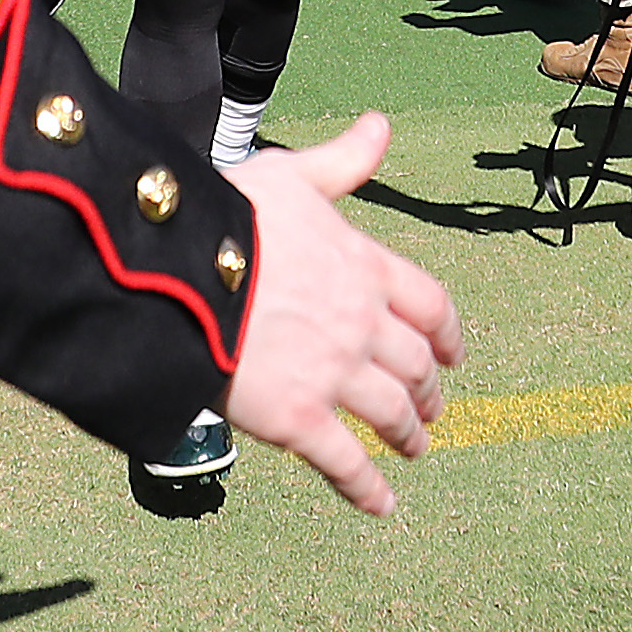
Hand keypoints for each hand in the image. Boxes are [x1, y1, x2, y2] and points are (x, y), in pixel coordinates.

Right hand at [221, 112, 462, 513]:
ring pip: (392, 414)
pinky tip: (382, 504)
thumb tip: (381, 127)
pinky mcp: (300, 419)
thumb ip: (342, 163)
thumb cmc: (229, 213)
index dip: (446, 333)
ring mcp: (335, 374)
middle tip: (432, 407)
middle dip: (429, 389)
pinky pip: (346, 462)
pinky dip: (368, 487)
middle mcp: (362, 323)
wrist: (177, 268)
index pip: (429, 304)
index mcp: (365, 265)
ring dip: (409, 435)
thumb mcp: (290, 175)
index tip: (453, 353)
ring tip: (416, 449)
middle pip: (416, 365)